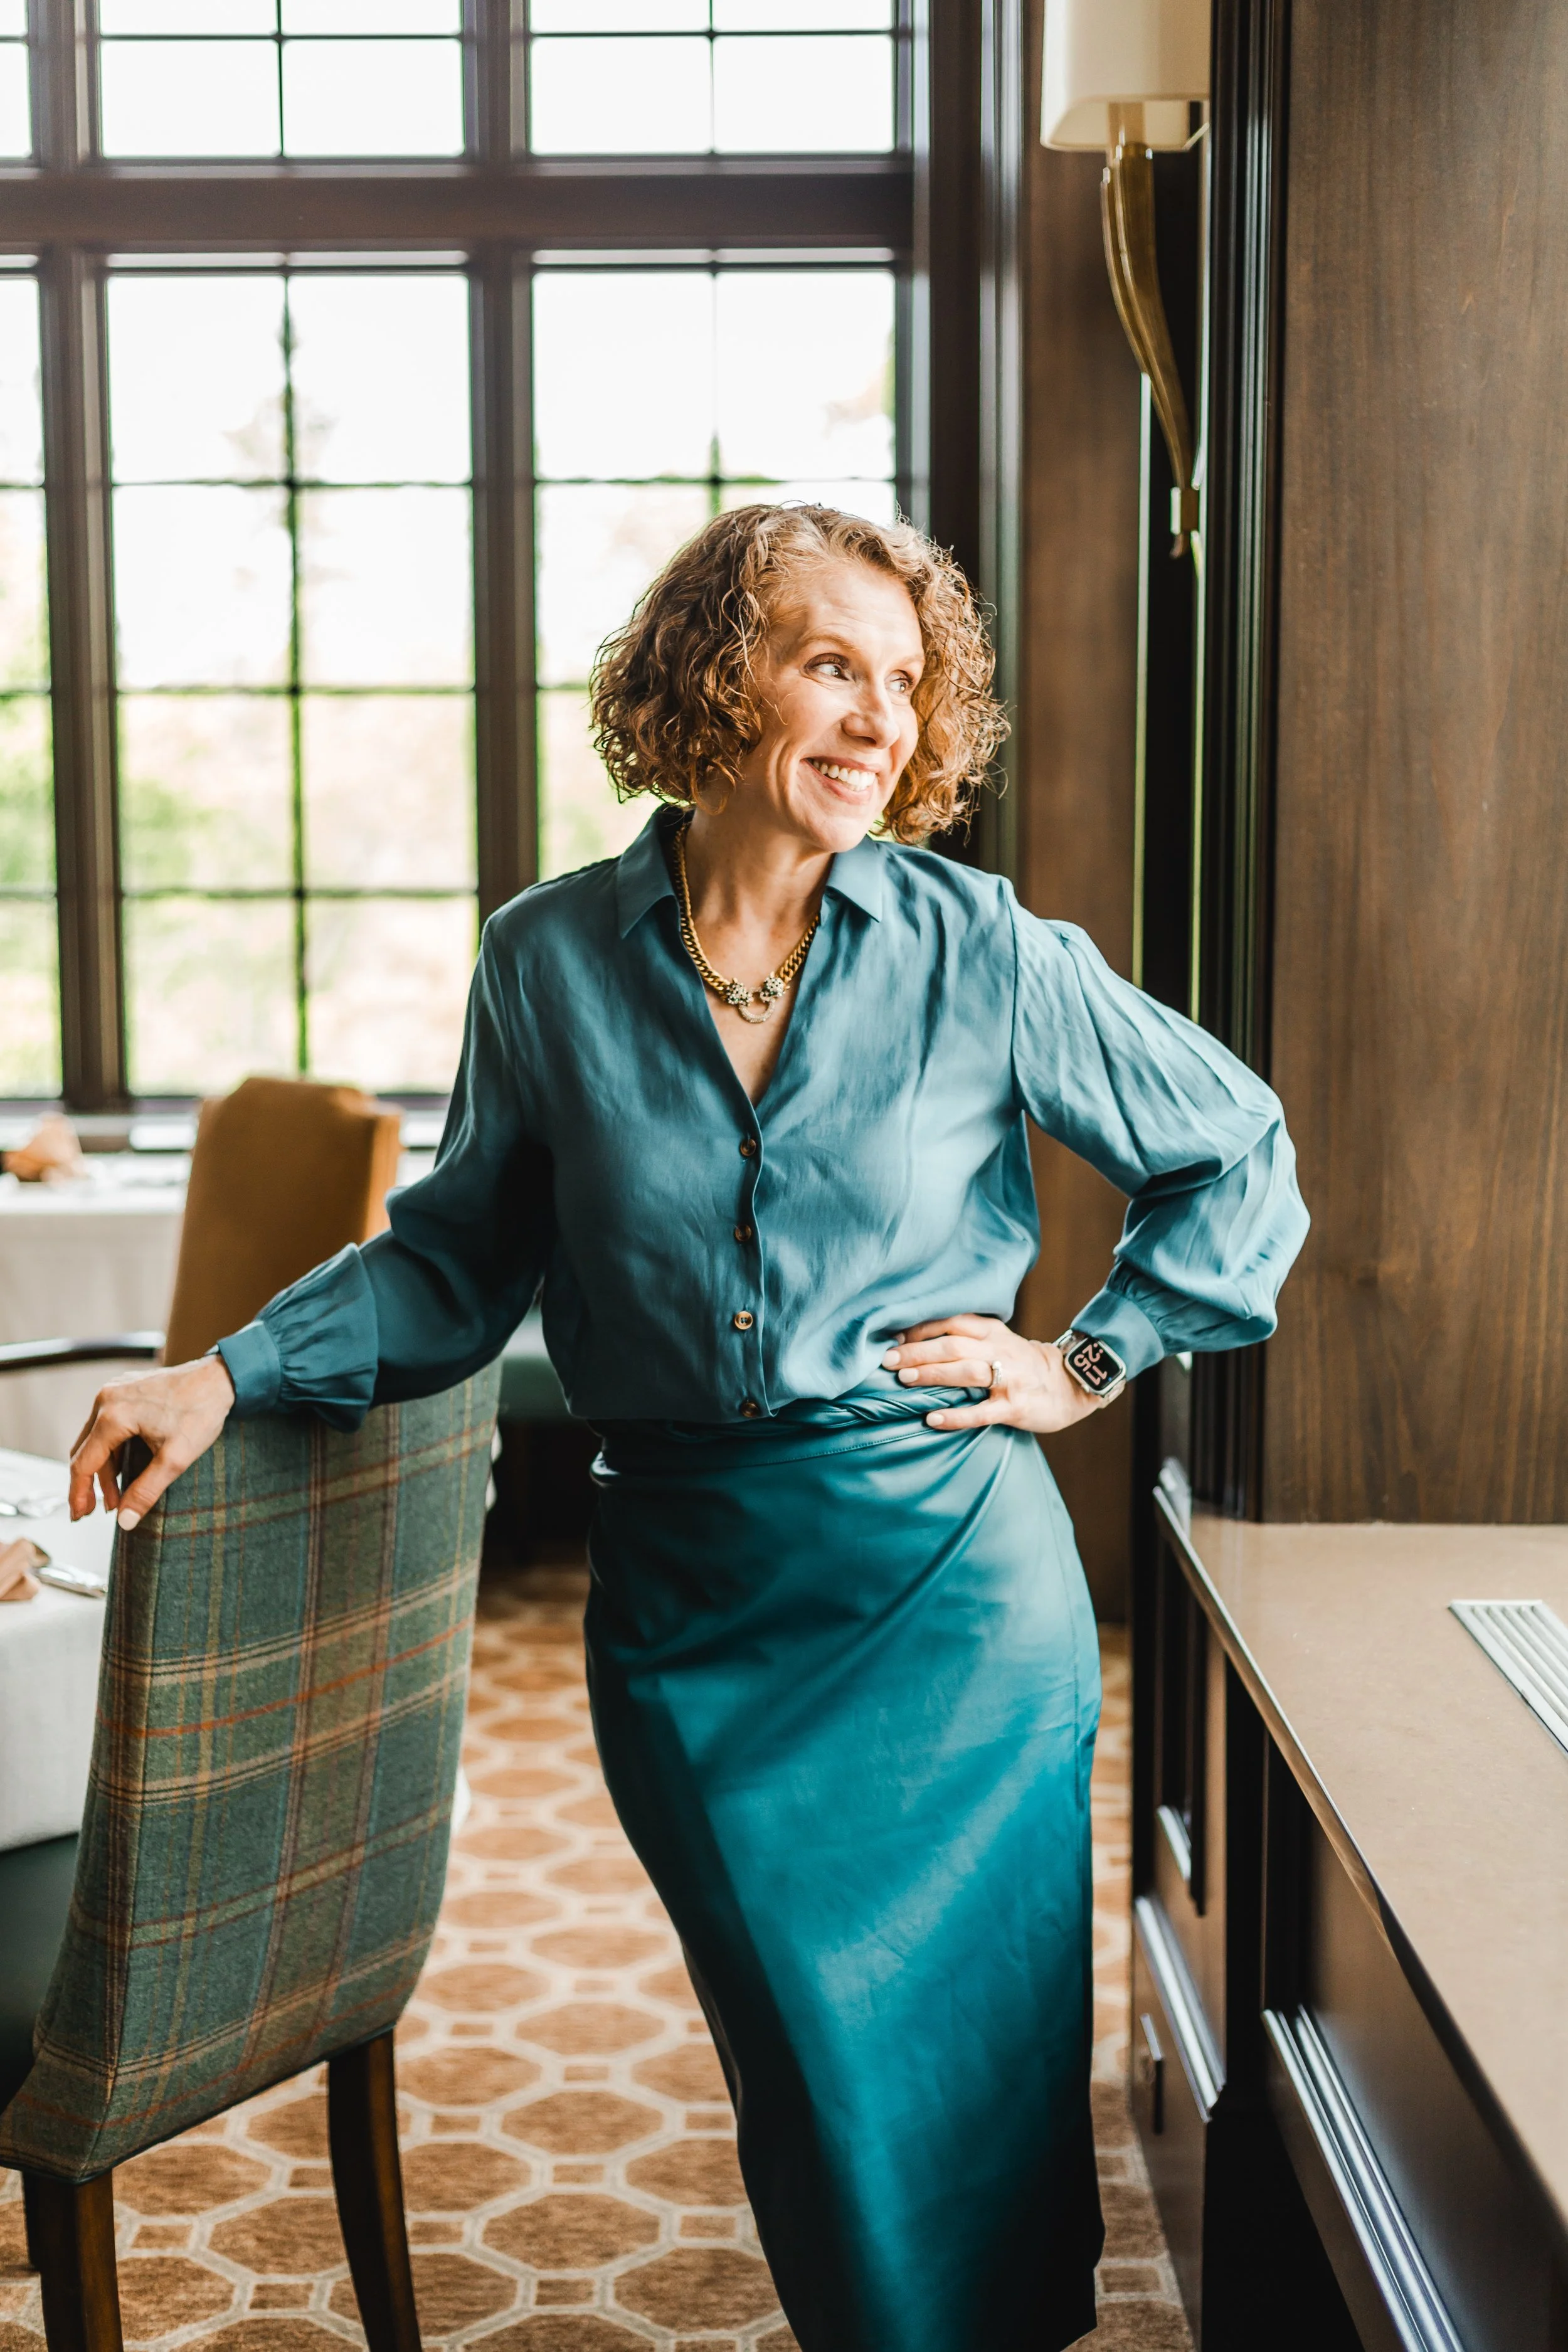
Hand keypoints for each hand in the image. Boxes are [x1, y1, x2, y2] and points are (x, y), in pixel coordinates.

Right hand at [69, 1355, 235, 1530]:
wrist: (220, 1378)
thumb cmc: (201, 1412)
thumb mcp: (175, 1459)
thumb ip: (146, 1491)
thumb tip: (125, 1521)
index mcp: (113, 1415)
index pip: (84, 1463)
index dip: (79, 1493)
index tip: (79, 1516)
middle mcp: (106, 1399)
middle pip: (86, 1450)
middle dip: (91, 1484)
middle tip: (95, 1511)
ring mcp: (114, 1391)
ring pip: (97, 1437)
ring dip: (104, 1467)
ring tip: (116, 1496)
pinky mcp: (125, 1389)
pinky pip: (108, 1423)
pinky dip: (112, 1448)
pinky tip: (122, 1468)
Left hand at [881, 1313, 1106, 1435]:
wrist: (1070, 1385)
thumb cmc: (1023, 1364)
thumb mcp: (999, 1341)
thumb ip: (966, 1337)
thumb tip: (913, 1339)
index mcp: (993, 1332)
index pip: (952, 1321)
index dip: (921, 1328)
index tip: (893, 1336)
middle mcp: (1000, 1351)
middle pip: (953, 1346)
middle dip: (917, 1352)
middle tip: (887, 1360)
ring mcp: (1009, 1380)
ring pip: (967, 1373)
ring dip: (933, 1375)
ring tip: (903, 1380)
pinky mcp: (1014, 1408)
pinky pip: (981, 1412)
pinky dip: (955, 1415)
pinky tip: (931, 1418)